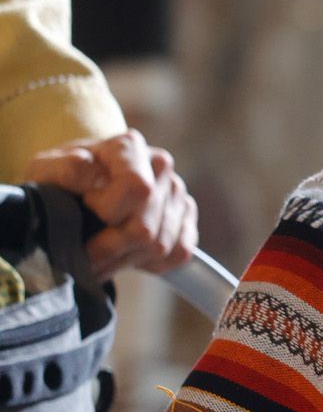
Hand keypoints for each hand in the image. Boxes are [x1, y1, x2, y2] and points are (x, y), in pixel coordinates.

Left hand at [23, 129, 197, 277]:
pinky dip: (152, 263)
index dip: (109, 212)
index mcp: (130, 147)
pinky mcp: (186, 218)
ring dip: (126, 261)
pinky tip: (128, 257)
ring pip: (162, 245)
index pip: (138, 188)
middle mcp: (161, 167)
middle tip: (84, 261)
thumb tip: (88, 173)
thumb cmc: (62, 179)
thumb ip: (63, 168)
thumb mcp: (48, 169)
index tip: (83, 215)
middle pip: (148, 226)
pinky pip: (179, 253)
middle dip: (112, 250)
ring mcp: (177, 193)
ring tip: (99, 264)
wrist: (79, 189)